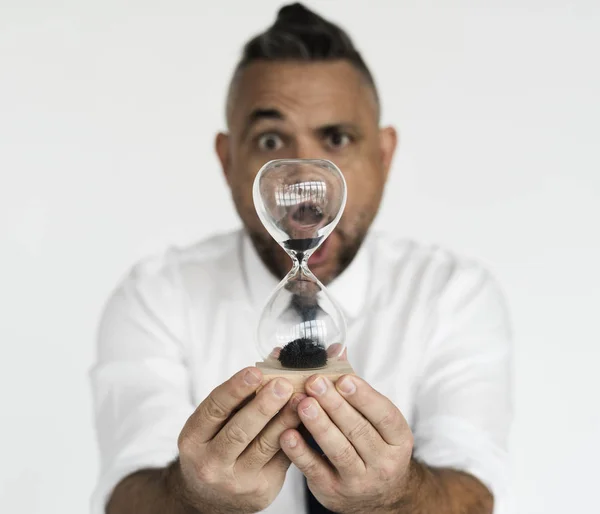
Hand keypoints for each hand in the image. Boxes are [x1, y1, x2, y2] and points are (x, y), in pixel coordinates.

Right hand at [174, 367, 304, 513]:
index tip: (255, 372)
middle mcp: (210, 463)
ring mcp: (235, 481)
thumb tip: (276, 356)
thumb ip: (241, 393)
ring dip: (285, 420)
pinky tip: (306, 420)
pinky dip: (294, 437)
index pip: (214, 409)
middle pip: (239, 431)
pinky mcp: (260, 490)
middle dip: (264, 406)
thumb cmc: (216, 444)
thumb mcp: (214, 422)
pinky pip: (281, 460)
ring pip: (264, 446)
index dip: (235, 389)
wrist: (211, 496)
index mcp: (193, 439)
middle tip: (283, 384)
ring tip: (301, 399)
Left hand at [279, 374, 414, 513]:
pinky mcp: (334, 492)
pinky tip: (287, 433)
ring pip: (339, 450)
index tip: (343, 378)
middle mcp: (384, 463)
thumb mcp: (374, 419)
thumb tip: (336, 349)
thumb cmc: (372, 444)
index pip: (384, 415)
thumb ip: (354, 387)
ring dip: (318, 425)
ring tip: (302, 403)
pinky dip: (300, 452)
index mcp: (399, 439)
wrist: (377, 496)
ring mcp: (360, 481)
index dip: (364, 396)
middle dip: (334, 404)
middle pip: (358, 430)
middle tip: (314, 382)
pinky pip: (315, 470)